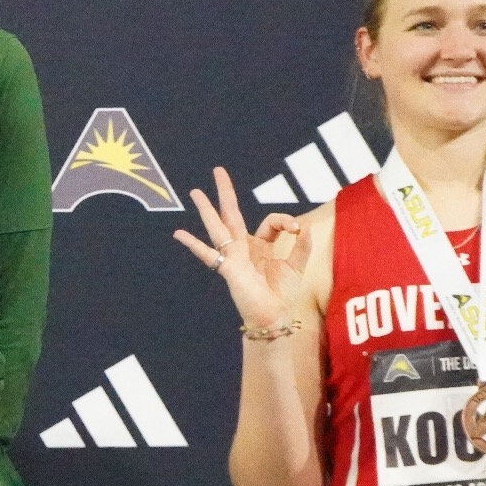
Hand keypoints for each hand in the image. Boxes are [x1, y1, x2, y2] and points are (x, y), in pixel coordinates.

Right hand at [172, 166, 310, 328]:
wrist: (273, 316)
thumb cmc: (282, 294)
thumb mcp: (297, 266)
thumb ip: (302, 246)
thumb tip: (305, 226)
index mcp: (260, 245)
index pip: (269, 222)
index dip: (284, 220)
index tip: (296, 229)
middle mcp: (243, 247)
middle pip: (232, 214)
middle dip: (225, 192)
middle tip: (218, 170)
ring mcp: (233, 256)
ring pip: (217, 227)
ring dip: (206, 209)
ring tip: (195, 192)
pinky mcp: (228, 268)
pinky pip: (208, 254)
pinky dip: (193, 244)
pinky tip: (179, 234)